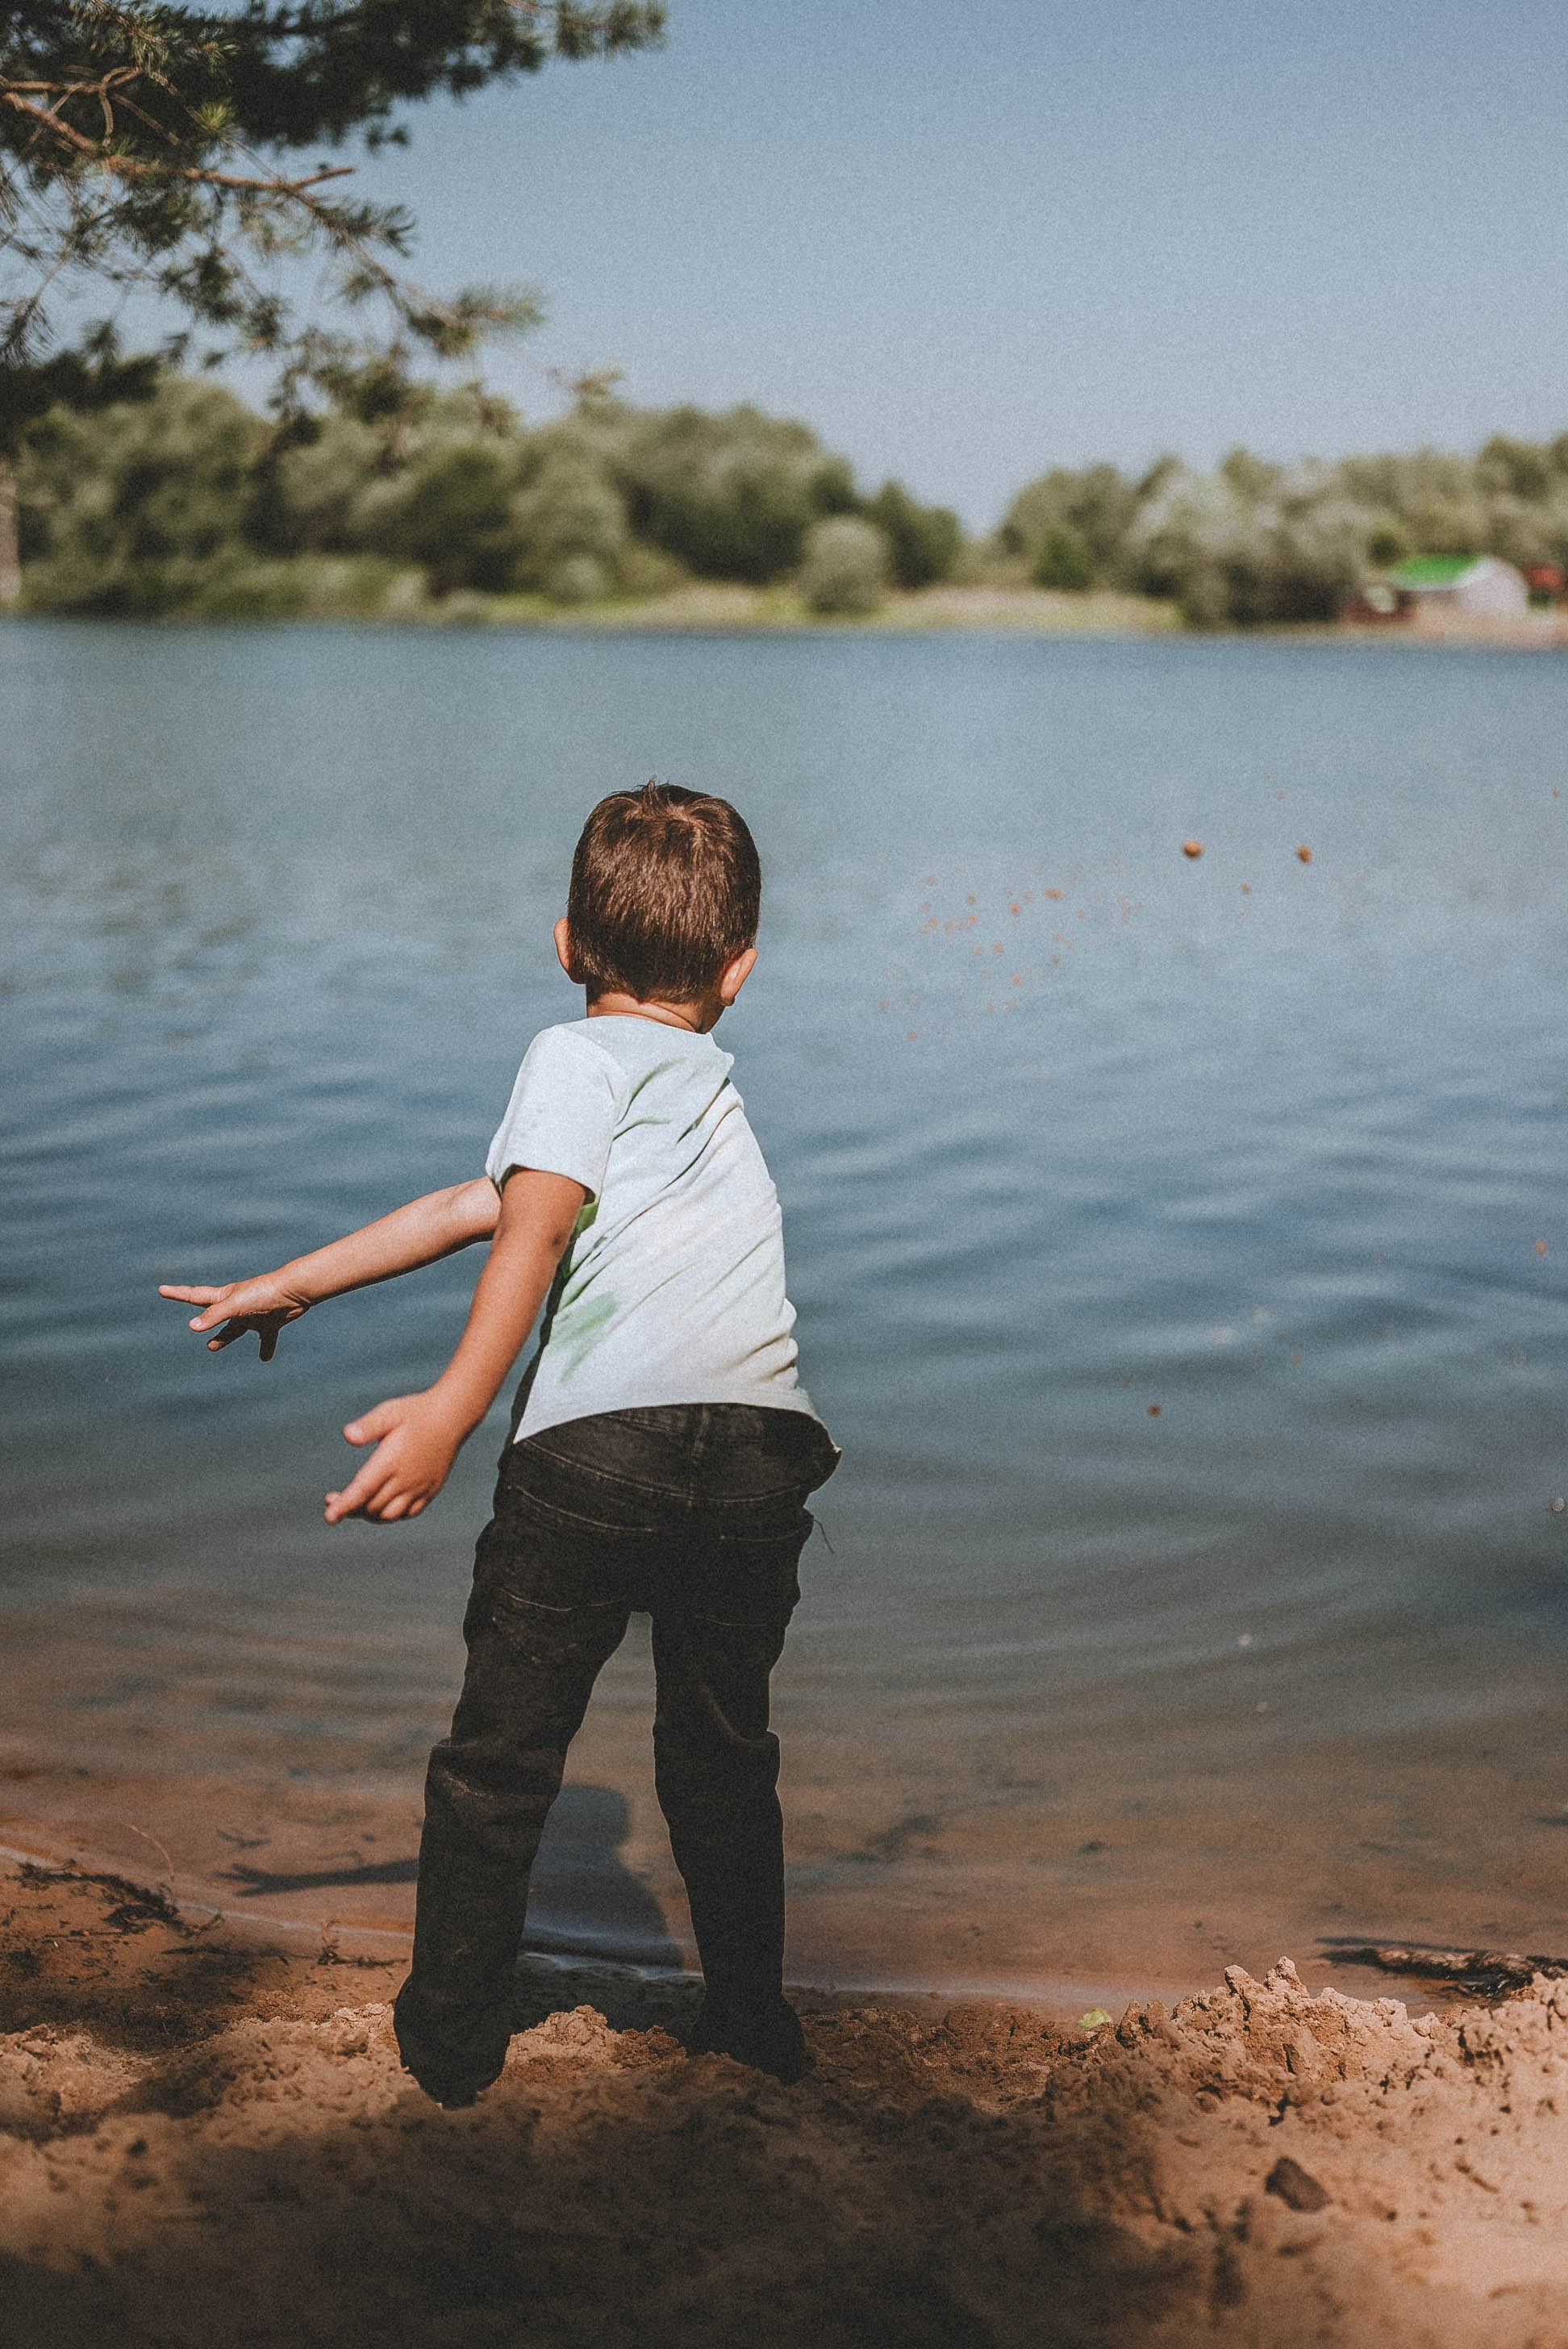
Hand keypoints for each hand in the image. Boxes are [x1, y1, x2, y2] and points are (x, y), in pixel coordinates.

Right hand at [159, 1275, 310, 1360]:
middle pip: (213, 1313)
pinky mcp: (270, 1323)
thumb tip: (192, 1326)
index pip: (195, 1296)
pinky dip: (265, 1348)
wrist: (295, 1290)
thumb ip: (214, 1316)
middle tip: (189, 1323)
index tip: (161, 1289)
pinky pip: (266, 1339)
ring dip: (224, 1338)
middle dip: (200, 1317)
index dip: (177, 1293)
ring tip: (212, 1347)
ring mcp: (253, 1314)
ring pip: (235, 1329)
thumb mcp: (235, 1305)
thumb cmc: (263, 1293)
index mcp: (224, 1297)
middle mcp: (236, 1305)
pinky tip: (264, 1358)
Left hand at [324, 1391, 466, 1524]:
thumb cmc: (416, 1412)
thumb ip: (368, 1426)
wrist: (452, 1417)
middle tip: (332, 1499)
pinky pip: (408, 1513)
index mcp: (392, 1461)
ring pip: (389, 1515)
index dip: (344, 1505)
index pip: (363, 1490)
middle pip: (372, 1506)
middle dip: (350, 1508)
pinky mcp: (430, 1490)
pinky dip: (391, 1515)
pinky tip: (381, 1505)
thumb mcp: (390, 1412)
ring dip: (369, 1514)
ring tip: (356, 1504)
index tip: (329, 1517)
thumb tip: (347, 1435)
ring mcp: (420, 1487)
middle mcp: (406, 1479)